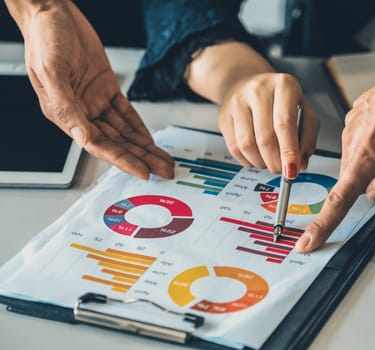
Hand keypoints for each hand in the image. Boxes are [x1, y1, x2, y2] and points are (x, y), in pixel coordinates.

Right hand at [13, 1, 173, 179]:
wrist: (53, 12)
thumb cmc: (45, 38)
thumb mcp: (51, 71)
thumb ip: (65, 106)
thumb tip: (82, 136)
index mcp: (65, 114)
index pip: (99, 145)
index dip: (123, 160)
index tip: (143, 172)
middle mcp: (81, 113)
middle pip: (117, 143)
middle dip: (142, 159)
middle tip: (164, 172)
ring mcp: (95, 102)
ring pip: (124, 132)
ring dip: (145, 147)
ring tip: (164, 161)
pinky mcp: (106, 89)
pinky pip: (126, 113)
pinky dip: (139, 128)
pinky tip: (150, 141)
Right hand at [218, 73, 318, 176]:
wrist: (247, 82)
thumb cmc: (280, 99)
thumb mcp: (304, 110)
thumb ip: (307, 136)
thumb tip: (301, 163)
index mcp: (284, 85)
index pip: (285, 123)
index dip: (289, 151)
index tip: (292, 170)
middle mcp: (258, 90)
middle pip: (265, 137)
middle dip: (275, 161)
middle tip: (282, 170)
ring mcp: (238, 102)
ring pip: (247, 145)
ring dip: (260, 162)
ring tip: (269, 162)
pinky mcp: (224, 116)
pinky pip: (234, 147)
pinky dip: (247, 160)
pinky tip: (256, 157)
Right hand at [295, 0, 374, 251]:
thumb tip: (373, 192)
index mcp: (367, 153)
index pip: (340, 199)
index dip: (323, 225)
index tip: (307, 242)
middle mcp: (353, 138)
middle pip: (356, 177)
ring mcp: (352, 122)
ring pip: (360, 158)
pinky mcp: (356, 112)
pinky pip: (362, 139)